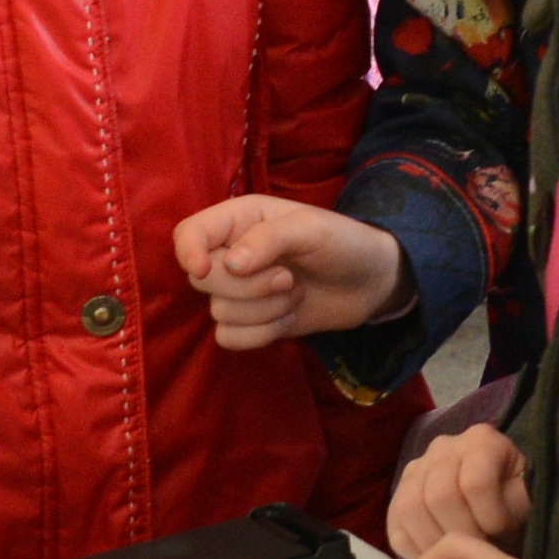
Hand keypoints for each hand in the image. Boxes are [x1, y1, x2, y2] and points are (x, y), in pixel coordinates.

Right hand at [174, 195, 409, 349]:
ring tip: (295, 293)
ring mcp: (239, 291)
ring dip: (264, 310)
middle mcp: (231, 254)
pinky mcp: (250, 322)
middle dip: (247, 287)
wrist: (370, 283)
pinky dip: (261, 334)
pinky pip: (229, 337)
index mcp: (239, 220)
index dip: (188, 252)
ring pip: (219, 312)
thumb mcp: (311, 229)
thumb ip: (269, 239)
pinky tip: (288, 318)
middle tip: (288, 278)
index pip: (188, 233)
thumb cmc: (343, 242)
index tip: (204, 269)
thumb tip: (229, 264)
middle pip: (202, 279)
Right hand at [386, 422, 525, 558]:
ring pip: (410, 509)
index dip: (490, 518)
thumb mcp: (524, 500)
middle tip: (477, 549)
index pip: (475, 483)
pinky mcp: (397, 496)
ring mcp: (415, 469)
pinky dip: (415, 550)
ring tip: (456, 554)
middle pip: (439, 495)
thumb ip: (512, 509)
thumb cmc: (514, 501)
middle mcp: (443, 447)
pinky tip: (438, 555)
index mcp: (481, 441)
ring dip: (435, 542)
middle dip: (462, 533)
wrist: (499, 500)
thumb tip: (491, 530)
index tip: (502, 534)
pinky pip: (396, 529)